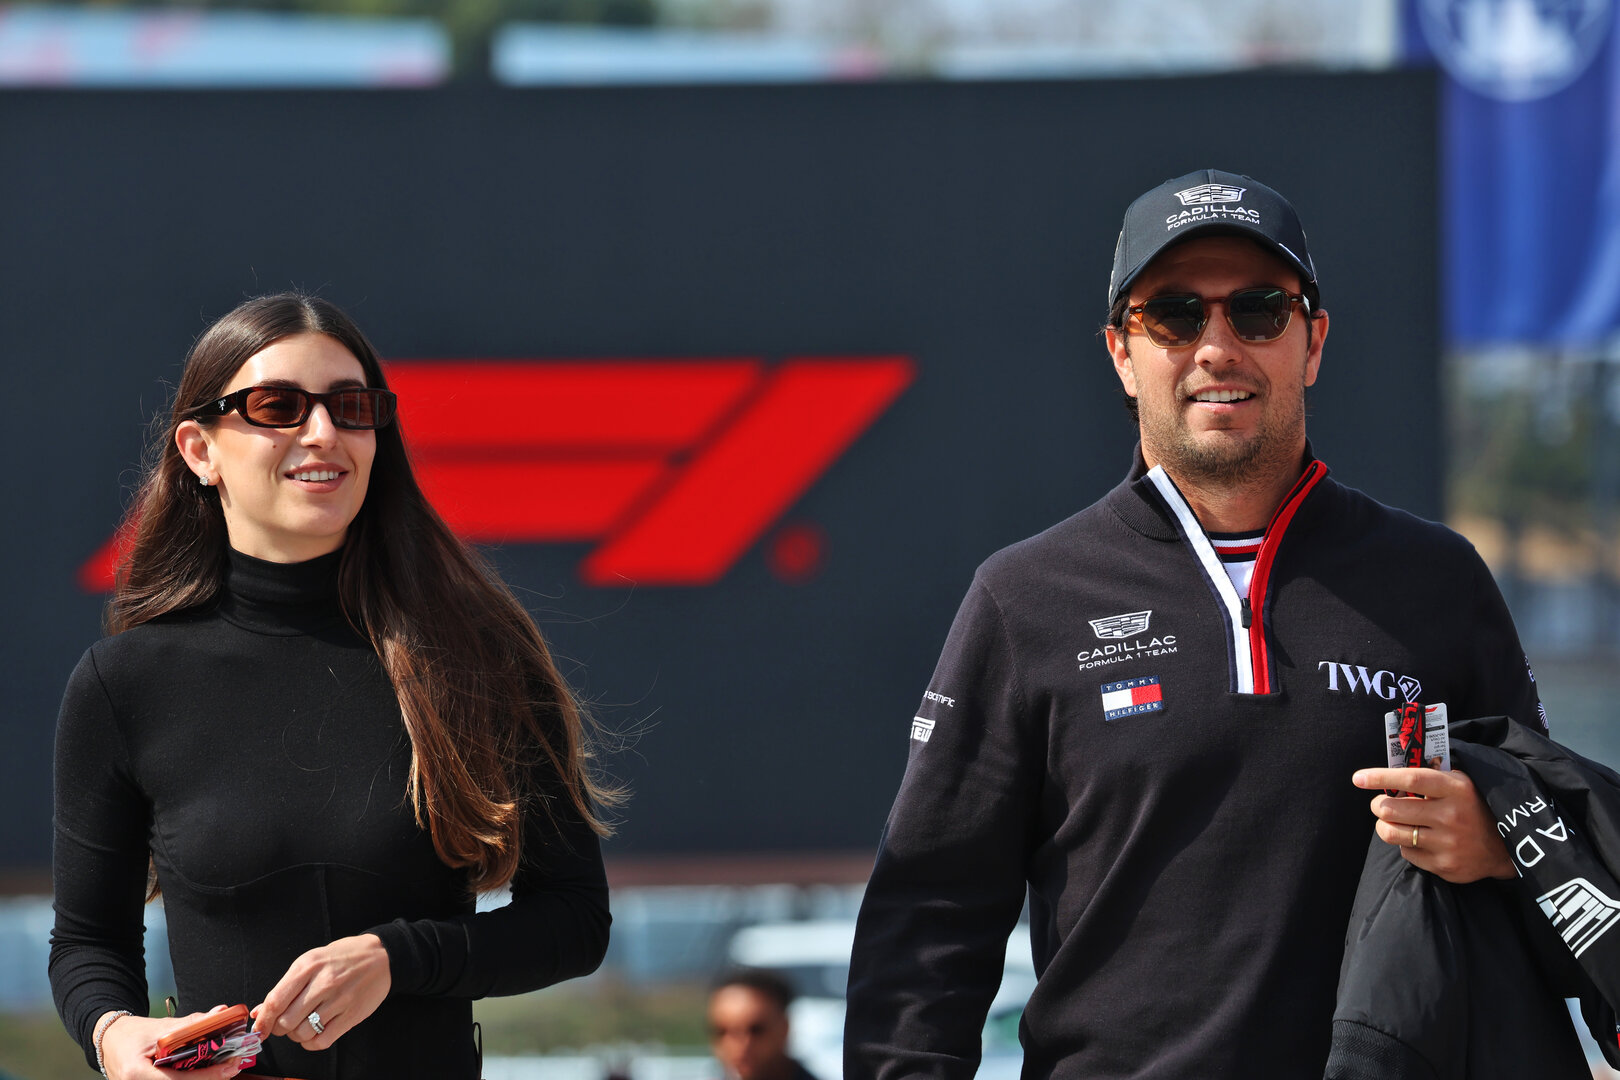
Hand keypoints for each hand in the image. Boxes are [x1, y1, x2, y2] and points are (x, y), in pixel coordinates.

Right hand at [98, 1006, 255, 1078]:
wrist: (109, 1039)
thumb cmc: (131, 1033)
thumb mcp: (160, 1027)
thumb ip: (190, 1024)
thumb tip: (220, 1014)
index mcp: (136, 1074)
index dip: (207, 1077)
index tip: (229, 1068)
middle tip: (231, 1068)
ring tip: (222, 1070)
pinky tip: (203, 1073)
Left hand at [251, 932, 390, 1051]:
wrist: (382, 956)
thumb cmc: (343, 957)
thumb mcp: (312, 961)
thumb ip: (286, 986)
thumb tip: (260, 1011)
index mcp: (308, 966)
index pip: (275, 1001)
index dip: (263, 1020)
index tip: (259, 1028)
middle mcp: (323, 983)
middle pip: (286, 1021)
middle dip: (279, 1028)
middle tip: (284, 1024)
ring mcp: (339, 1000)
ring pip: (302, 1033)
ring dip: (296, 1036)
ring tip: (302, 1026)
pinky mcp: (352, 1015)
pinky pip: (322, 1041)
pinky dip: (311, 1043)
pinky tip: (314, 1034)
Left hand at [1353, 766, 1516, 882]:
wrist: (1506, 848)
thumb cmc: (1473, 807)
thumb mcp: (1460, 783)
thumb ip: (1430, 775)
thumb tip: (1391, 770)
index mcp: (1455, 789)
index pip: (1410, 780)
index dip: (1381, 777)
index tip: (1358, 778)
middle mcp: (1451, 816)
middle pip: (1391, 809)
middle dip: (1378, 805)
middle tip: (1381, 804)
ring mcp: (1448, 843)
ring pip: (1391, 832)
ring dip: (1384, 825)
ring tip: (1393, 821)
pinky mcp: (1444, 865)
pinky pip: (1406, 853)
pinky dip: (1404, 844)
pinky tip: (1417, 839)